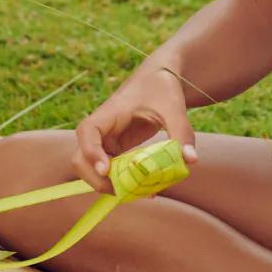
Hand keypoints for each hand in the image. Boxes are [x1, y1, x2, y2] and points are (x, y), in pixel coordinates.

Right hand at [73, 64, 198, 192]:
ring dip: (110, 185)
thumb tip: (191, 160)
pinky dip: (124, 183)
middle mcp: (102, 130)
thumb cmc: (162, 87)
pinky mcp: (117, 150)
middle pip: (81, 158)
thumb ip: (181, 132)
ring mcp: (107, 142)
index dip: (91, 152)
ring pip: (93, 170)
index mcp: (109, 113)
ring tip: (142, 192)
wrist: (159, 79)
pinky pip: (112, 172)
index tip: (106, 169)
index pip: (87, 132)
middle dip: (95, 179)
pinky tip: (147, 189)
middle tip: (123, 191)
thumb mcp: (173, 107)